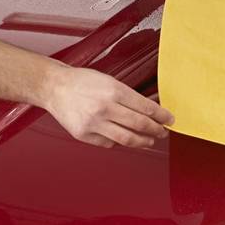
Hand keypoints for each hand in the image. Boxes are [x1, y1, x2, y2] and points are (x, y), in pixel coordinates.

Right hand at [44, 65, 173, 148]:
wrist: (55, 87)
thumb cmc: (84, 82)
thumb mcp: (111, 82)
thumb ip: (131, 97)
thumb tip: (153, 110)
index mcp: (114, 91)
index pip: (146, 108)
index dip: (162, 116)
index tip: (170, 120)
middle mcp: (104, 108)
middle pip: (139, 125)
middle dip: (156, 130)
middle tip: (163, 132)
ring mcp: (93, 123)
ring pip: (127, 139)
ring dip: (143, 141)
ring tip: (150, 140)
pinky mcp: (84, 135)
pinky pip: (109, 143)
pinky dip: (119, 142)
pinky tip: (124, 138)